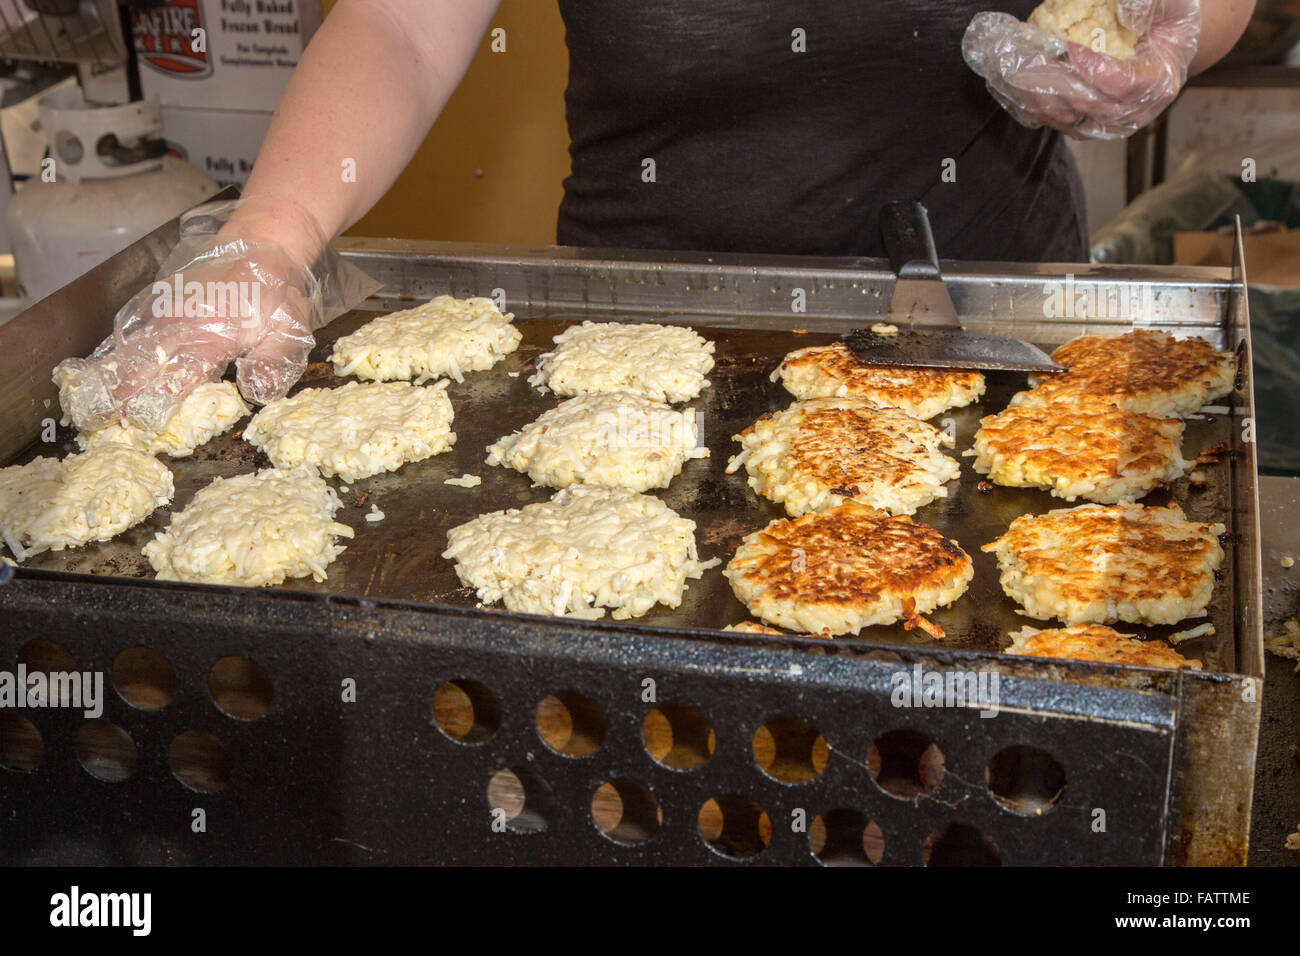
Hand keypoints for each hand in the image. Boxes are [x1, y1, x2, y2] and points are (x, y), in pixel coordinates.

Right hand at [54, 197, 375, 431]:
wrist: (264, 245)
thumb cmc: (277, 293)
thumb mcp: (288, 331)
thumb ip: (272, 364)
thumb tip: (256, 394)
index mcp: (213, 336)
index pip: (178, 375)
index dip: (156, 401)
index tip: (137, 423)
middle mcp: (182, 323)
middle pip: (143, 363)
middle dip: (119, 393)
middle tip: (97, 420)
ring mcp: (168, 310)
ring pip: (131, 345)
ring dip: (109, 372)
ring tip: (87, 398)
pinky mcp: (163, 301)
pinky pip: (133, 327)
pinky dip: (116, 347)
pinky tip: (102, 364)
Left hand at [962, 0, 1201, 139]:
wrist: (1164, 44)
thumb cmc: (1166, 18)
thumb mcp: (1167, 1)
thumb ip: (1144, 1)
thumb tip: (1120, 2)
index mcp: (1160, 82)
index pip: (1123, 84)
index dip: (1092, 68)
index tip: (1066, 46)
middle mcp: (1134, 111)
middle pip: (1086, 103)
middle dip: (1050, 80)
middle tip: (1022, 57)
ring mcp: (1107, 123)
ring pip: (1065, 115)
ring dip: (1033, 93)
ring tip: (1008, 68)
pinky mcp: (1085, 124)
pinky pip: (1053, 119)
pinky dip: (1030, 102)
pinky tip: (1009, 84)